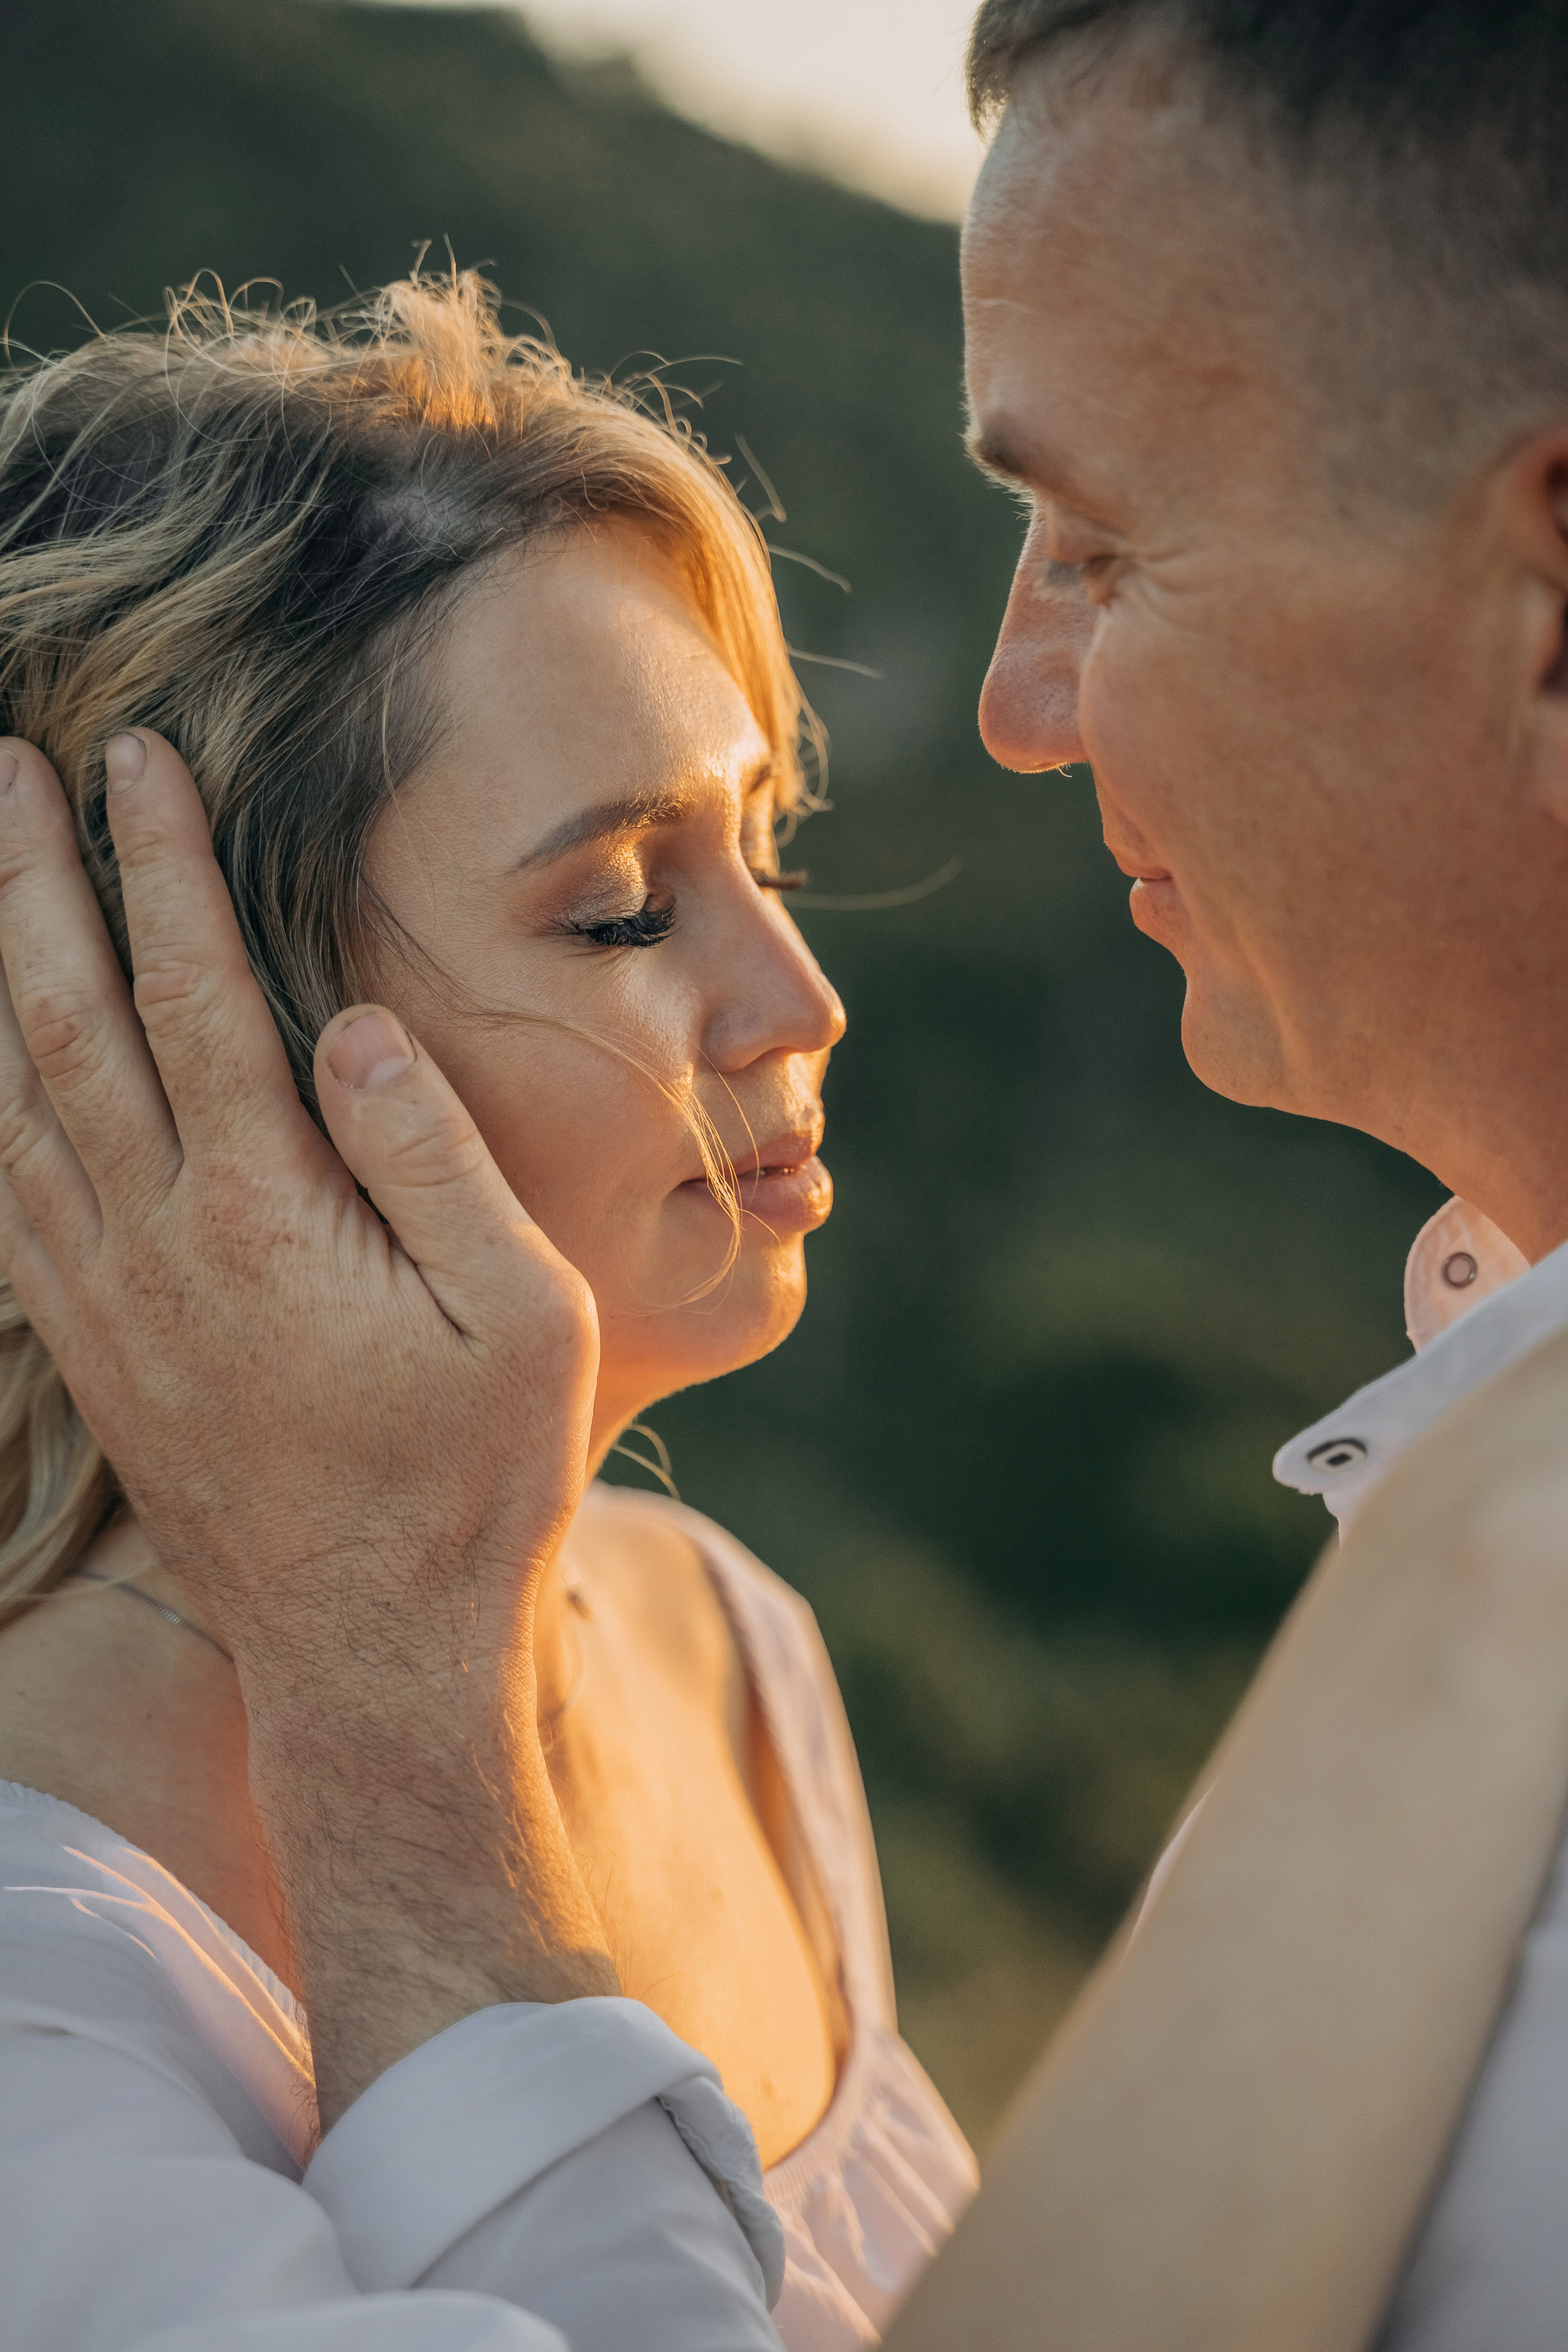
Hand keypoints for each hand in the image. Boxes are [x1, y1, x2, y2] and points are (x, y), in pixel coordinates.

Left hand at [0, 728, 615, 2125]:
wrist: (374, 1656)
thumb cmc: (473, 1482)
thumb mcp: (519, 1316)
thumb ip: (431, 1156)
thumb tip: (349, 1022)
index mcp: (265, 1221)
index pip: (194, 998)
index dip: (160, 867)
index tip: (138, 758)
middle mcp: (157, 1248)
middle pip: (63, 1024)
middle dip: (29, 880)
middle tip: (2, 763)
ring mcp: (108, 1305)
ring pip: (13, 1102)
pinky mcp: (94, 1355)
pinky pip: (4, 1200)